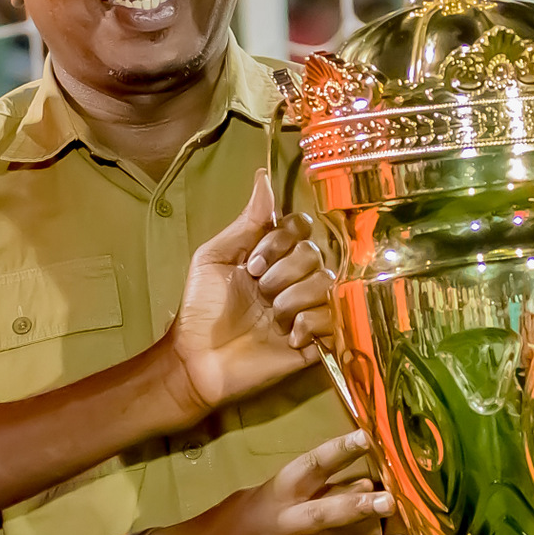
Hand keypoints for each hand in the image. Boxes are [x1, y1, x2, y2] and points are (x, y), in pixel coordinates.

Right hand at [143, 430, 406, 534]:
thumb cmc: (228, 526)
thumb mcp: (260, 499)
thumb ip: (310, 494)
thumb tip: (363, 484)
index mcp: (273, 496)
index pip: (308, 468)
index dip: (338, 452)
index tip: (367, 437)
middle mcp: (281, 528)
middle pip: (325, 515)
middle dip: (358, 508)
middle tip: (391, 501)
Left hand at [169, 175, 326, 416]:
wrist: (198, 358)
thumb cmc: (201, 308)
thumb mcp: (215, 256)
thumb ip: (246, 221)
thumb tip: (263, 176)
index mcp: (274, 256)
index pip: (300, 229)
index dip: (279, 242)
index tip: (250, 264)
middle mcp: (294, 278)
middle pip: (314, 254)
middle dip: (282, 272)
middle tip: (258, 293)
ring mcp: (307, 309)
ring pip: (326, 284)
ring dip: (293, 299)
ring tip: (270, 317)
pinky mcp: (316, 340)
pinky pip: (334, 319)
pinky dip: (310, 324)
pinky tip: (288, 337)